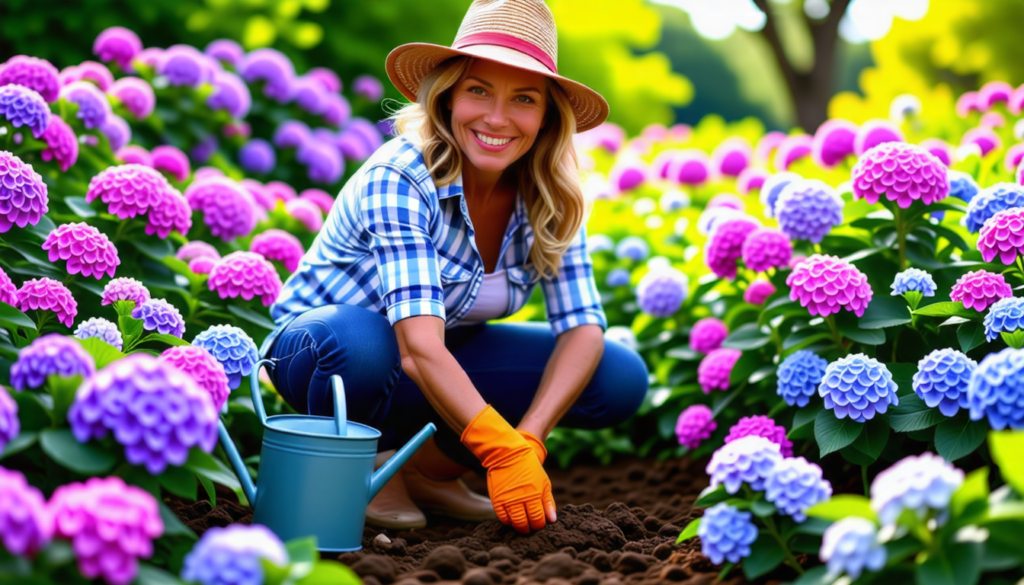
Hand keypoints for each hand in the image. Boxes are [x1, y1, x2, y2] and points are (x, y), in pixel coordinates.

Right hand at [461, 405, 556, 532]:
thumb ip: (548, 501)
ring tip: (522, 524)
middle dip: (530, 528)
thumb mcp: (543, 481)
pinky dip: (507, 521)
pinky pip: (502, 517)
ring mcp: (507, 499)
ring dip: (519, 527)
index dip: (540, 525)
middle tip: (530, 526)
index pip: (538, 519)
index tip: (539, 523)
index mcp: (535, 494)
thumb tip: (552, 519)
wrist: (508, 452)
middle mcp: (520, 499)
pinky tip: (511, 518)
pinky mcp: (496, 499)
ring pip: (514, 522)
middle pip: (526, 524)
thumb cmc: (529, 467)